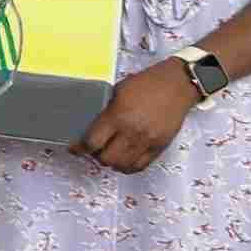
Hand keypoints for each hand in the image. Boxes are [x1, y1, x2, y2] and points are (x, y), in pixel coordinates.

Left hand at [71, 58, 196, 172]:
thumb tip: (92, 125)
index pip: (92, 142)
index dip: (79, 148)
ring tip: (109, 154)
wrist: (176, 84)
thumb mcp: (116, 92)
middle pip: (106, 158)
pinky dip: (128, 166)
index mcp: (117, 116)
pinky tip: (123, 159)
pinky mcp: (160, 146)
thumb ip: (105, 111)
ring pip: (123, 165)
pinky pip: (140, 166)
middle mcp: (132, 132)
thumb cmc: (146, 83)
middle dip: (95, 156)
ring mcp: (147, 141)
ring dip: (112, 163)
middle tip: (93, 150)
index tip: (74, 148)